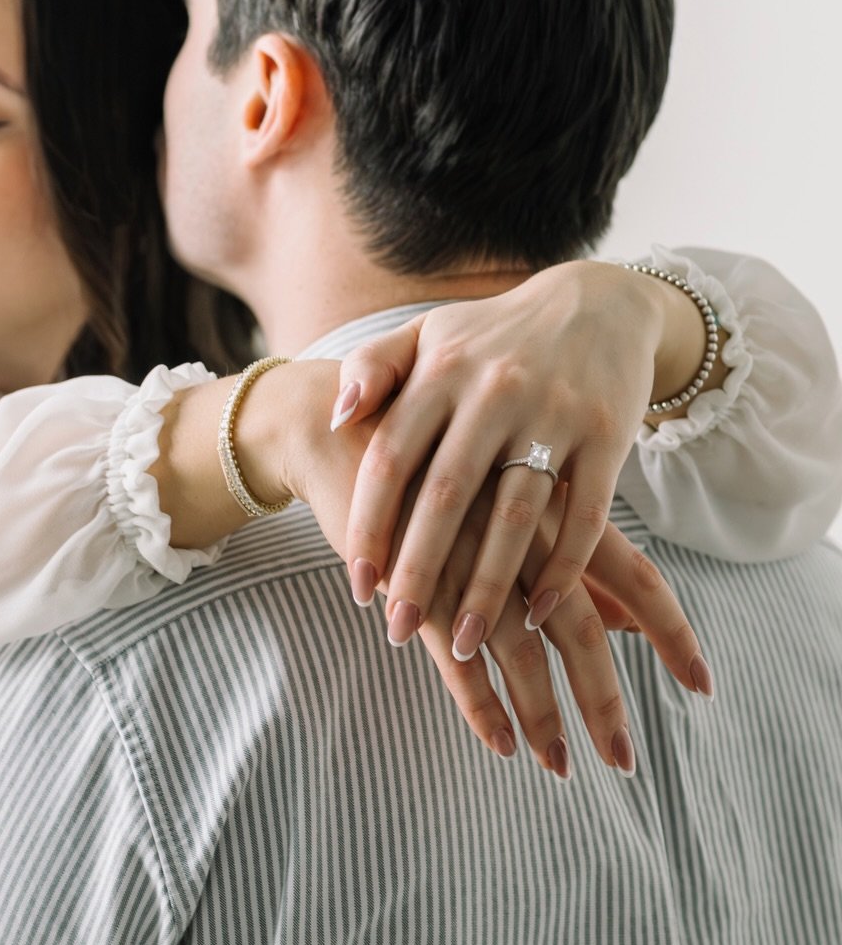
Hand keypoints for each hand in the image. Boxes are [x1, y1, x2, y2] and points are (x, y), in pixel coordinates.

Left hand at [329, 260, 724, 653]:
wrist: (599, 299)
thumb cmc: (492, 335)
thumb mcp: (427, 334)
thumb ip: (372, 368)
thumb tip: (336, 417)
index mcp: (442, 371)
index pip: (392, 460)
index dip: (370, 526)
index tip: (358, 585)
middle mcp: (495, 392)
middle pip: (447, 498)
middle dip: (420, 572)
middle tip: (398, 630)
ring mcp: (555, 414)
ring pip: (516, 518)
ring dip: (489, 589)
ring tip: (465, 644)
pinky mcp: (608, 436)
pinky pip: (585, 517)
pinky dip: (563, 571)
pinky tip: (539, 614)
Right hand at [402, 480, 711, 775]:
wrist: (344, 432)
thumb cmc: (440, 468)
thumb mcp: (516, 497)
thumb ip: (575, 560)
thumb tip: (626, 620)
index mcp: (557, 513)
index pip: (637, 580)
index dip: (673, 633)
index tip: (703, 685)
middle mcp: (525, 542)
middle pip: (582, 634)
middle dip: (604, 702)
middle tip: (623, 761)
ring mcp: (470, 566)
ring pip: (520, 655)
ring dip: (542, 716)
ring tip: (559, 765)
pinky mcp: (419, 588)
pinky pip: (456, 661)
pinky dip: (480, 706)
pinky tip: (500, 742)